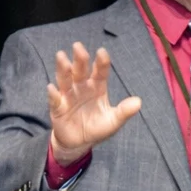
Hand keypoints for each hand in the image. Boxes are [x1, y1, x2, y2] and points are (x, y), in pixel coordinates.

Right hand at [47, 42, 141, 164]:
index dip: (101, 62)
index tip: (102, 52)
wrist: (79, 143)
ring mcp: (68, 96)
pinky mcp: (58, 107)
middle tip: (78, 47)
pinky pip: (55, 100)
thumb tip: (139, 102)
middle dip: (79, 59)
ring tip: (61, 57)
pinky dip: (53, 94)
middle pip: (80, 70)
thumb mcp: (113, 121)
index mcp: (97, 87)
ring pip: (65, 79)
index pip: (100, 72)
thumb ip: (124, 111)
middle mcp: (82, 87)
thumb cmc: (97, 128)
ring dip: (63, 69)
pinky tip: (52, 88)